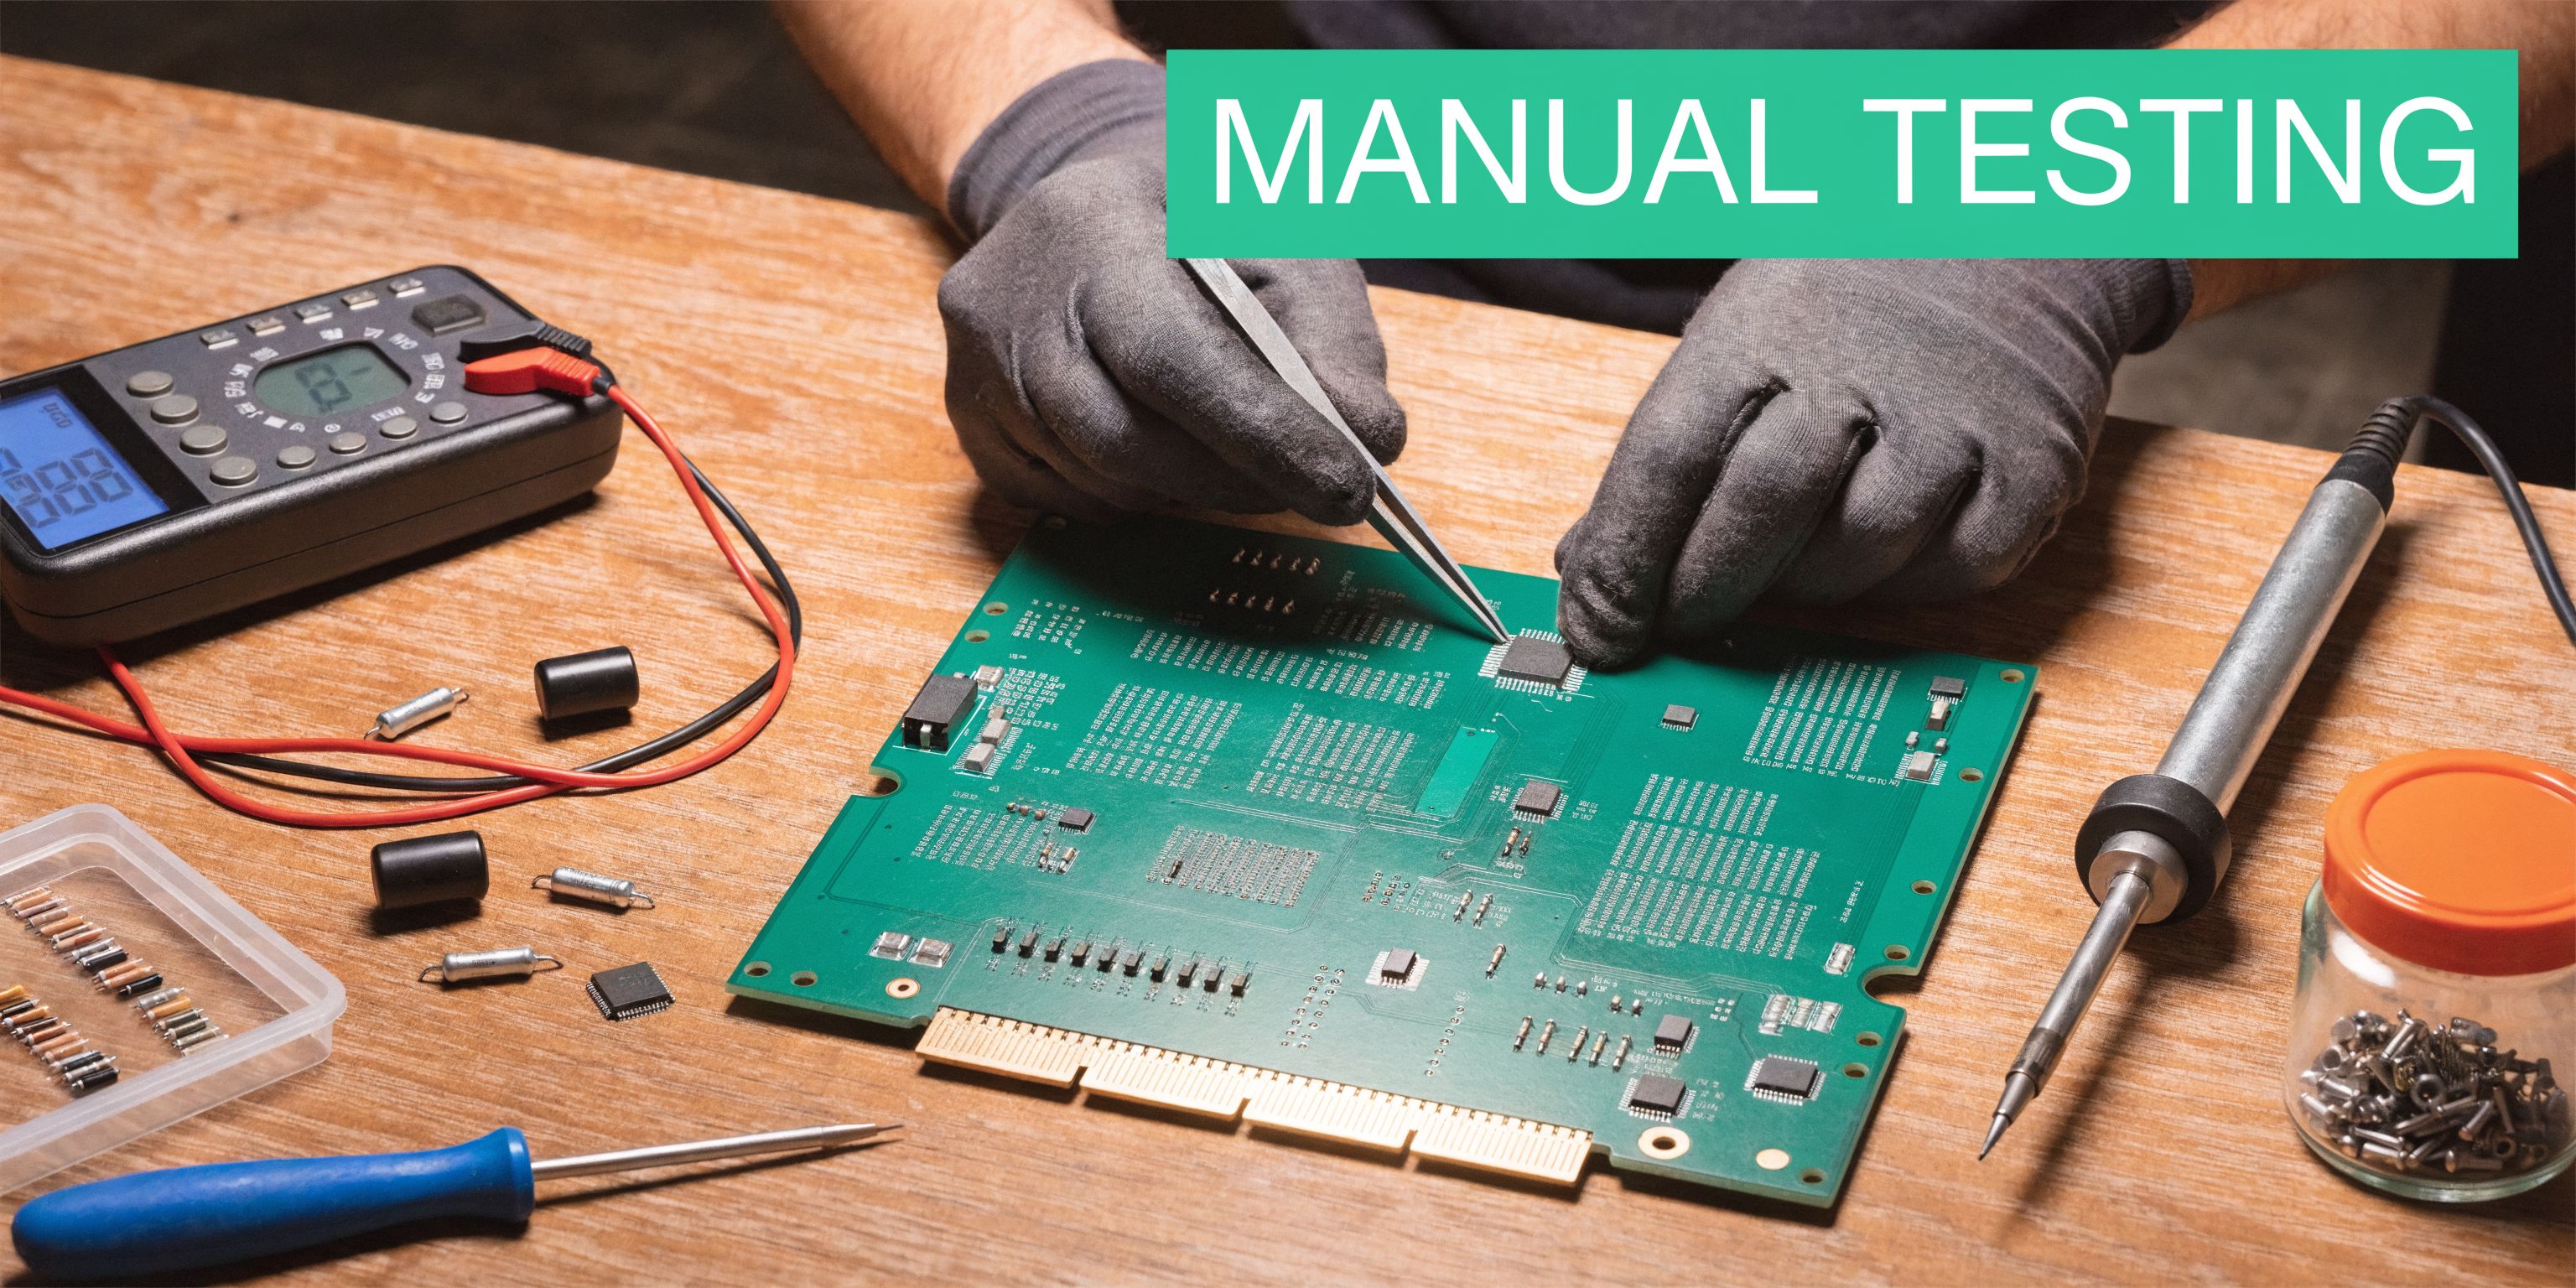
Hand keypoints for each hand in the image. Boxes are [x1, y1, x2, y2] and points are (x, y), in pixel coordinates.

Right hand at [938, 62, 1402, 524]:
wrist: (1085, 216)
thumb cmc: (1199, 231)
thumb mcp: (1285, 249)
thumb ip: (1334, 340)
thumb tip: (1375, 439)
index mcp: (1093, 228)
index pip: (1173, 357)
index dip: (1263, 432)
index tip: (1346, 486)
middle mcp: (1012, 301)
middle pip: (1125, 437)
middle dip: (1236, 479)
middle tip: (1316, 488)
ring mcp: (975, 368)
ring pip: (1099, 479)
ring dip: (1191, 490)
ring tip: (1249, 463)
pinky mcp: (970, 423)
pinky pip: (1064, 499)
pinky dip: (1134, 495)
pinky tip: (1170, 457)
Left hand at [1553, 258, 2188, 667]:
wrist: (2012, 228)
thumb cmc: (1845, 304)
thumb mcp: (1740, 339)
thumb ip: (1671, 456)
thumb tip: (1591, 574)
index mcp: (1759, 331)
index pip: (1667, 459)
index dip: (1622, 560)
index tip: (1597, 630)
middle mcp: (1859, 368)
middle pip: (1761, 508)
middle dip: (1703, 590)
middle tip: (1678, 625)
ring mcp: (1955, 418)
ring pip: (1858, 553)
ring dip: (1804, 592)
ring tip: (1784, 574)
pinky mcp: (2035, 465)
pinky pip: (1957, 571)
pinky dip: (1905, 591)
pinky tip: (1878, 563)